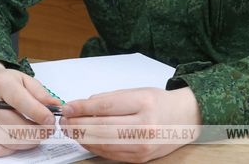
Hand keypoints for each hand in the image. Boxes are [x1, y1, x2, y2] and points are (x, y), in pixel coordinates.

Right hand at [0, 61, 60, 156]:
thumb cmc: (6, 83)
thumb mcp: (24, 79)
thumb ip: (41, 93)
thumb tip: (56, 107)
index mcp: (1, 84)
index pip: (20, 102)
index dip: (39, 113)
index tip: (51, 120)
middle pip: (16, 126)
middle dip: (38, 132)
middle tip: (49, 130)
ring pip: (10, 141)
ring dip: (29, 141)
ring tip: (37, 133)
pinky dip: (14, 148)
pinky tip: (20, 138)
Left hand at [59, 87, 201, 162]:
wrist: (184, 119)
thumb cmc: (159, 102)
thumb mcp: (136, 92)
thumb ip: (109, 99)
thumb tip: (81, 106)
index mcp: (144, 103)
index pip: (105, 107)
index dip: (81, 108)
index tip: (67, 107)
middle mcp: (145, 126)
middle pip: (101, 127)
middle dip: (78, 124)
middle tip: (64, 120)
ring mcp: (143, 145)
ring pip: (103, 143)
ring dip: (82, 137)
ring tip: (71, 129)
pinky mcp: (140, 159)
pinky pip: (110, 154)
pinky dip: (94, 147)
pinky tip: (85, 139)